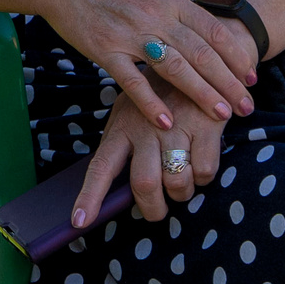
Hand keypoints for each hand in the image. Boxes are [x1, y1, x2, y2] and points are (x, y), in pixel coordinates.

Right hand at [22, 0, 259, 130]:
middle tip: (247, 106)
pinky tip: (166, 121)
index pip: (214, 32)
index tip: (252, 78)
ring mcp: (130, 34)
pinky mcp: (104, 50)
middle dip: (229, 83)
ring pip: (175, 69)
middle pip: (202, 54)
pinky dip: (151, 103)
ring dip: (201, 93)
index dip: (236, 57)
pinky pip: (132, 81)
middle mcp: (155, 15)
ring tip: (221, 114)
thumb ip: (171, 8)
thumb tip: (198, 30)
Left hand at [75, 101, 227, 226]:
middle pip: (144, 184)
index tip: (79, 221)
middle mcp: (145, 128)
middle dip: (152, 209)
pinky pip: (204, 172)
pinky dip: (203, 177)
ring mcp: (175, 126)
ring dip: (182, 193)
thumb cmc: (158, 98)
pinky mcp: (205, 126)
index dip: (90, 196)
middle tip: (158, 212)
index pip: (100, 166)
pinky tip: (200, 160)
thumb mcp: (130, 113)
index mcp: (121, 128)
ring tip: (182, 183)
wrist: (197, 62)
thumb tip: (113, 193)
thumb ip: (122, 147)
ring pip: (177, 183)